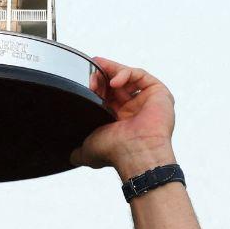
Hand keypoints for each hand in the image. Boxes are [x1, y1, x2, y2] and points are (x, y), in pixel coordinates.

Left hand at [71, 57, 176, 180]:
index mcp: (119, 121)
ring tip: (99, 73)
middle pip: (116, 84)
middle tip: (90, 76)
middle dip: (101, 77)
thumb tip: (71, 157)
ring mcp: (146, 101)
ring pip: (128, 77)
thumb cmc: (115, 152)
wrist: (134, 152)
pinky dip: (125, 73)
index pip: (107, 96)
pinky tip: (113, 82)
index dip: (96, 87)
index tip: (85, 83)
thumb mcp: (87, 151)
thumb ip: (77, 152)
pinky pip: (140, 75)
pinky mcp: (158, 93)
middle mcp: (133, 110)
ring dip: (111, 72)